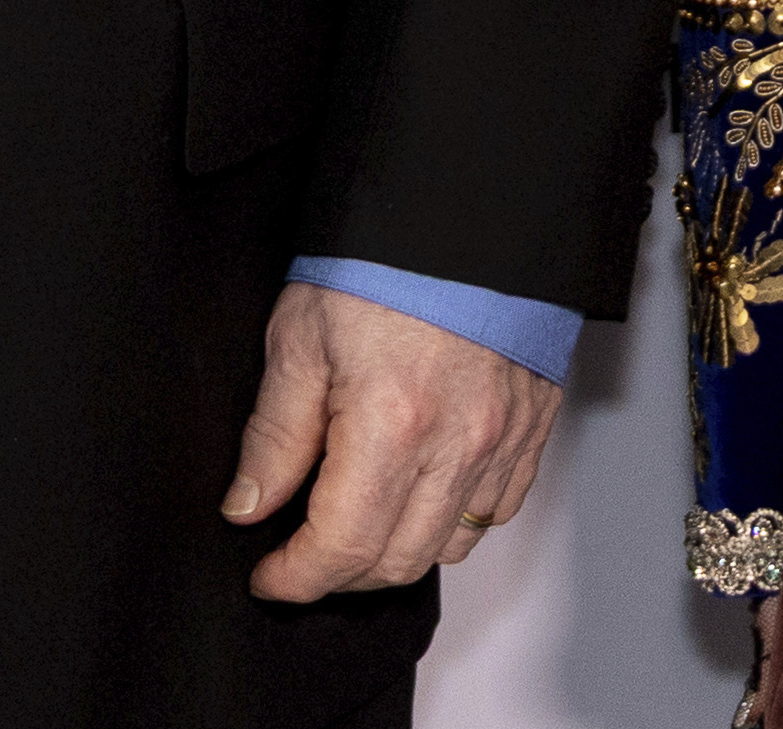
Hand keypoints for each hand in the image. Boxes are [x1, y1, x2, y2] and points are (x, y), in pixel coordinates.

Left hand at [225, 282, 562, 600]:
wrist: (468, 206)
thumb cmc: (385, 259)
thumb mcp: (301, 335)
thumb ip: (274, 433)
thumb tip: (249, 505)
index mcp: (391, 424)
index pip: (341, 549)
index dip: (295, 577)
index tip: (270, 574)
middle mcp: (457, 442)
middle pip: (396, 563)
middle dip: (339, 574)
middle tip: (304, 551)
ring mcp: (504, 437)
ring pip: (450, 546)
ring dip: (397, 551)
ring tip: (362, 520)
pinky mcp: (534, 423)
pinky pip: (497, 508)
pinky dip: (456, 519)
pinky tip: (422, 491)